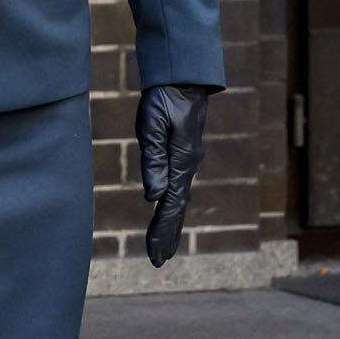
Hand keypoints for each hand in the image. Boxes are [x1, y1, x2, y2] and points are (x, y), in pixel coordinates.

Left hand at [138, 83, 214, 266]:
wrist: (182, 77)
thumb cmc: (163, 99)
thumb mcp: (153, 126)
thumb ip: (153, 160)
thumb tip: (152, 198)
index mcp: (180, 163)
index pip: (171, 205)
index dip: (162, 231)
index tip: (155, 255)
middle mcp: (187, 166)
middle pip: (178, 208)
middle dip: (168, 235)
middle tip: (158, 261)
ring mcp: (187, 160)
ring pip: (180, 199)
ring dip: (171, 224)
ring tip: (165, 246)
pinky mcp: (183, 153)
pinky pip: (179, 187)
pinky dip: (173, 205)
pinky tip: (169, 210)